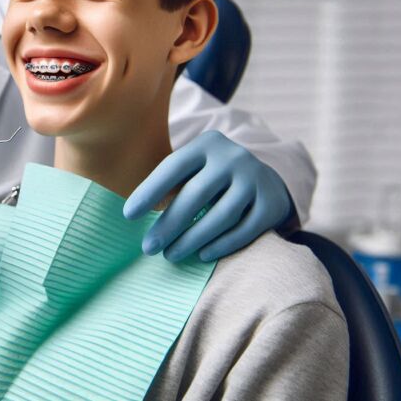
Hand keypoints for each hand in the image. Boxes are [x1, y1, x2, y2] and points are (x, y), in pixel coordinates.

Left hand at [125, 130, 292, 262]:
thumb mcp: (194, 170)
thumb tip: (134, 217)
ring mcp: (255, 179)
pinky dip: (222, 245)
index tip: (128, 215)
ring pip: (222, 215)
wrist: (264, 180)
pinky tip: (202, 255)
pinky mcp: (271, 203)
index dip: (150, 191)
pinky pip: (245, 229)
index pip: (173, 166)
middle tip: (148, 248)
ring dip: (193, 238)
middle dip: (170, 223)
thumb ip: (170, 185)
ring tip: (171, 255)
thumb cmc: (212, 180)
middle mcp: (233, 157)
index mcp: (206, 144)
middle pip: (197, 194)